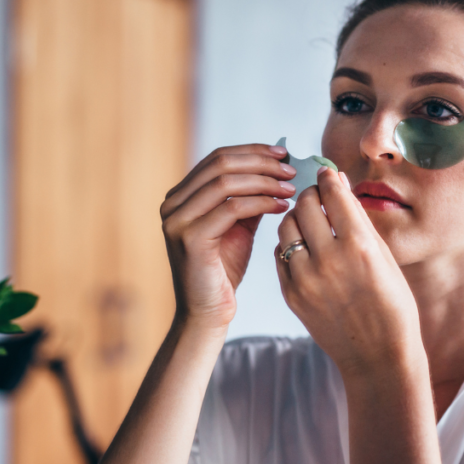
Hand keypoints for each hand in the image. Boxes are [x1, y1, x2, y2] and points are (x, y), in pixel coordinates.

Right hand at [161, 144, 294, 328]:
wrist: (208, 312)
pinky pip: (231, 208)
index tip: (283, 154)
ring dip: (264, 181)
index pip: (218, 158)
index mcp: (180, 196)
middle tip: (290, 170)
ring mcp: (177, 219)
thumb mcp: (238, 225)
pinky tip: (281, 207)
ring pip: (226, 183)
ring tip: (290, 188)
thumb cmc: (223, 270)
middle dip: (261, 163)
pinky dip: (260, 202)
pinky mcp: (190, 237)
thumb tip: (277, 168)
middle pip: (221, 164)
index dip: (252, 152)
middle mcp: (172, 203)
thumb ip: (249, 196)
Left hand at [275, 167, 422, 377]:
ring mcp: (306, 279)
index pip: (332, 193)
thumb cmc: (391, 304)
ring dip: (296, 218)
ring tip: (309, 222)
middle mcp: (329, 259)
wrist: (378, 356)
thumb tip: (338, 185)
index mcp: (359, 245)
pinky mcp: (291, 295)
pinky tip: (303, 248)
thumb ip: (358, 220)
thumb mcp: (384, 256)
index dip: (328, 178)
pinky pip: (279, 255)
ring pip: (286, 227)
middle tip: (316, 196)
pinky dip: (289, 245)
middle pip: (303, 205)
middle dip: (310, 194)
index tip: (327, 175)